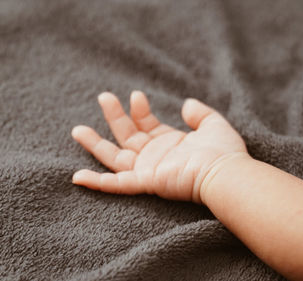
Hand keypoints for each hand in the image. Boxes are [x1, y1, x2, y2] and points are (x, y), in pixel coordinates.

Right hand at [71, 91, 247, 203]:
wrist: (226, 172)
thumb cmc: (224, 152)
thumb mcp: (213, 124)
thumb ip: (200, 114)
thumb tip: (186, 104)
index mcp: (168, 144)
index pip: (145, 124)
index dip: (138, 108)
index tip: (136, 95)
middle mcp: (155, 157)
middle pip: (126, 136)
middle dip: (114, 116)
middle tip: (103, 96)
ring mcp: (148, 171)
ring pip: (114, 158)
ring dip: (95, 145)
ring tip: (77, 130)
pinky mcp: (145, 182)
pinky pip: (116, 184)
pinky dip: (96, 183)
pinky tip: (76, 177)